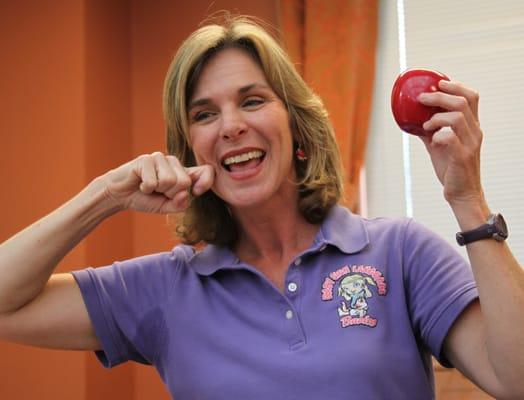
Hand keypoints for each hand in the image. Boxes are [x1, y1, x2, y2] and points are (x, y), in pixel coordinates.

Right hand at [101, 152, 213, 213]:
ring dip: (157, 190)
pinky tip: (140, 184)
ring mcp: (160, 158)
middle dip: (171, 193)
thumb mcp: (166, 207)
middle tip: (158, 192)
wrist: (120, 195)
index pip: (206, 171)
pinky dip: (146, 188)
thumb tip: (186, 194)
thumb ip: (179, 205)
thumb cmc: (145, 199)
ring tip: (148, 187)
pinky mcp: (146, 159)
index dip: (206, 181)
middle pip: (184, 182)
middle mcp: (174, 163)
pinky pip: (154, 181)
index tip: (197, 192)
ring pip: (170, 180)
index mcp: (183, 173)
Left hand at [417, 80, 484, 206]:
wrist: (462, 193)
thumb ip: (431, 131)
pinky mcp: (462, 157)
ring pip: (458, 117)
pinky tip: (431, 140)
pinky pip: (450, 138)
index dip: (456, 86)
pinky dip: (438, 135)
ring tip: (425, 125)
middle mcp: (475, 132)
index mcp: (472, 126)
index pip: (472, 97)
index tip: (438, 84)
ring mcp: (470, 144)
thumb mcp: (439, 145)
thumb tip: (413, 119)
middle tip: (422, 98)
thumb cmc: (451, 168)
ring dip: (437, 117)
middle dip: (439, 97)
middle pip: (463, 102)